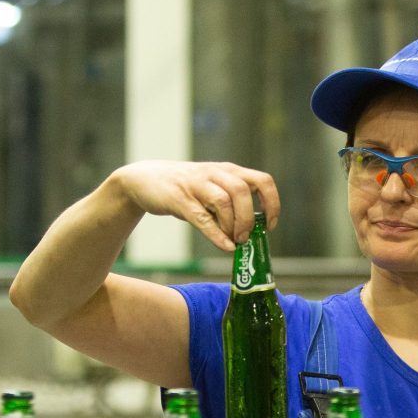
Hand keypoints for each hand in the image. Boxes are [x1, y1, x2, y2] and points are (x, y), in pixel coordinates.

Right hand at [110, 160, 280, 251]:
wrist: (145, 180)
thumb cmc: (185, 189)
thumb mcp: (212, 191)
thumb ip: (230, 207)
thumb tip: (248, 234)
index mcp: (229, 171)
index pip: (262, 181)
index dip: (271, 203)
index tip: (270, 225)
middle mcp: (215, 174)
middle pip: (243, 191)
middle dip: (249, 219)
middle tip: (245, 238)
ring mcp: (197, 185)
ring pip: (224, 201)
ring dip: (233, 225)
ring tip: (232, 241)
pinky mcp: (180, 199)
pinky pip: (202, 217)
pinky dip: (216, 234)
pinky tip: (225, 246)